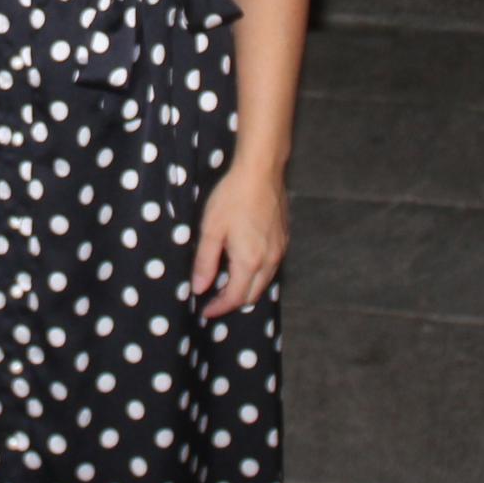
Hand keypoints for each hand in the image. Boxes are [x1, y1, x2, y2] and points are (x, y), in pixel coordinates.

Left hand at [193, 164, 288, 318]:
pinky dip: (257, 275)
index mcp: (249, 261)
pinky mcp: (284, 239)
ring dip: (246, 289)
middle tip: (214, 301)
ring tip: (226, 285)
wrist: (261, 171)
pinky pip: (271, 267)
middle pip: (253, 295)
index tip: (205, 311)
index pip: (234, 298)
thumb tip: (199, 288)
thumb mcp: (211, 229)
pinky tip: (244, 265)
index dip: (219, 308)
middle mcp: (269, 261)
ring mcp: (280, 250)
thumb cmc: (232, 197)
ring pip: (264, 282)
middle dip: (233, 302)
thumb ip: (205, 262)